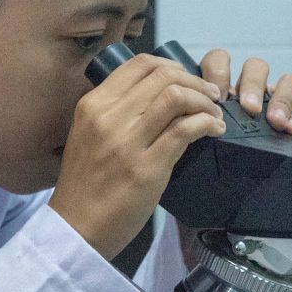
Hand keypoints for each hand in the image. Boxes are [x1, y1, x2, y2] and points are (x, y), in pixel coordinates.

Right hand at [49, 55, 225, 260]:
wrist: (76, 226)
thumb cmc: (86, 184)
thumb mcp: (89, 135)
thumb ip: (115, 112)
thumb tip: (156, 95)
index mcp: (93, 105)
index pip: (140, 64)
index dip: (172, 66)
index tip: (186, 79)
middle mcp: (108, 117)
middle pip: (164, 76)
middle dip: (195, 82)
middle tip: (209, 96)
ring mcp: (127, 142)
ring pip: (177, 96)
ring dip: (204, 101)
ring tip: (214, 113)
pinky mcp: (147, 168)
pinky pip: (185, 130)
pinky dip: (207, 123)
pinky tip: (214, 130)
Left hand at [175, 53, 291, 262]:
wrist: (215, 205)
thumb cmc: (195, 171)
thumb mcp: (182, 146)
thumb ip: (180, 127)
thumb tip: (168, 118)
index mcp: (217, 93)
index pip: (220, 62)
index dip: (218, 72)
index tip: (214, 96)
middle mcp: (247, 96)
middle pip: (254, 68)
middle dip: (251, 83)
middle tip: (246, 108)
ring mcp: (274, 108)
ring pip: (286, 82)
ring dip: (281, 96)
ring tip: (273, 120)